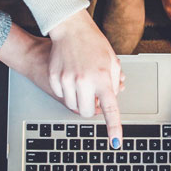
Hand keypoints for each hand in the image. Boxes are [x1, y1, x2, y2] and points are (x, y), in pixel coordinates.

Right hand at [48, 10, 123, 145]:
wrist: (70, 28)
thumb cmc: (93, 43)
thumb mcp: (112, 61)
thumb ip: (114, 83)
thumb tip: (111, 99)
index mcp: (103, 78)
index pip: (110, 109)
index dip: (114, 128)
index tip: (116, 142)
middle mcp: (84, 81)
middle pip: (86, 112)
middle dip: (91, 109)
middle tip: (93, 97)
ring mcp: (67, 80)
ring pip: (73, 106)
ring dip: (79, 100)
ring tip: (83, 82)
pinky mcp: (54, 78)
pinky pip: (61, 95)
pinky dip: (67, 91)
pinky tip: (70, 76)